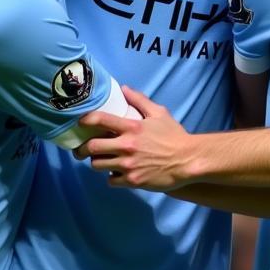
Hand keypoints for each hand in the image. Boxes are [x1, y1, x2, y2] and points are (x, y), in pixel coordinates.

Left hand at [80, 86, 196, 190]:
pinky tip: (118, 173)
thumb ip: (140, 100)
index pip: (100, 120)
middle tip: (83, 149)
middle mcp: (126, 146)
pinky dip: (112, 177)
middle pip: (91, 147)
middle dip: (83, 148)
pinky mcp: (132, 181)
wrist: (188, 160)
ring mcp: (128, 165)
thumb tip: (123, 88)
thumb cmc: (174, 136)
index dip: (85, 120)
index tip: (80, 123)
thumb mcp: (159, 113)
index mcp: (132, 127)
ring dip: (97, 162)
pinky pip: (110, 180)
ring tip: (103, 160)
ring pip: (97, 165)